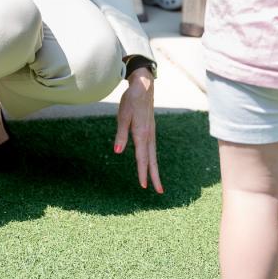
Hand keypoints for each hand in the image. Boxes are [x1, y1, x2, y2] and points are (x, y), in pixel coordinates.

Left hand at [114, 67, 163, 192]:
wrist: (144, 86)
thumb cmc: (131, 100)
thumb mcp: (122, 115)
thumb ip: (120, 134)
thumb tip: (117, 151)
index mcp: (142, 134)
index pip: (142, 157)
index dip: (142, 172)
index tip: (143, 186)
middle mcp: (149, 135)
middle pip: (152, 160)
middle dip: (155, 176)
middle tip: (160, 192)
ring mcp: (151, 133)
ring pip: (153, 155)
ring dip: (154, 169)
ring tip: (156, 182)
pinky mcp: (151, 130)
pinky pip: (152, 148)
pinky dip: (152, 159)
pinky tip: (150, 162)